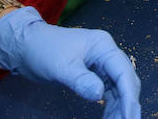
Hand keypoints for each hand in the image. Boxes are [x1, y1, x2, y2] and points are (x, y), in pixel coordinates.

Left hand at [0, 7, 140, 118]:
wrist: (28, 46)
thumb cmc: (44, 49)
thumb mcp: (61, 66)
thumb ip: (81, 80)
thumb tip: (99, 94)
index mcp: (103, 45)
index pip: (123, 72)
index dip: (128, 97)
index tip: (130, 116)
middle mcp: (106, 53)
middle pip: (126, 80)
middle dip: (127, 103)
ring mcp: (101, 63)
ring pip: (119, 88)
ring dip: (120, 106)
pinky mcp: (94, 73)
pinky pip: (109, 91)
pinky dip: (111, 105)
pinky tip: (109, 117)